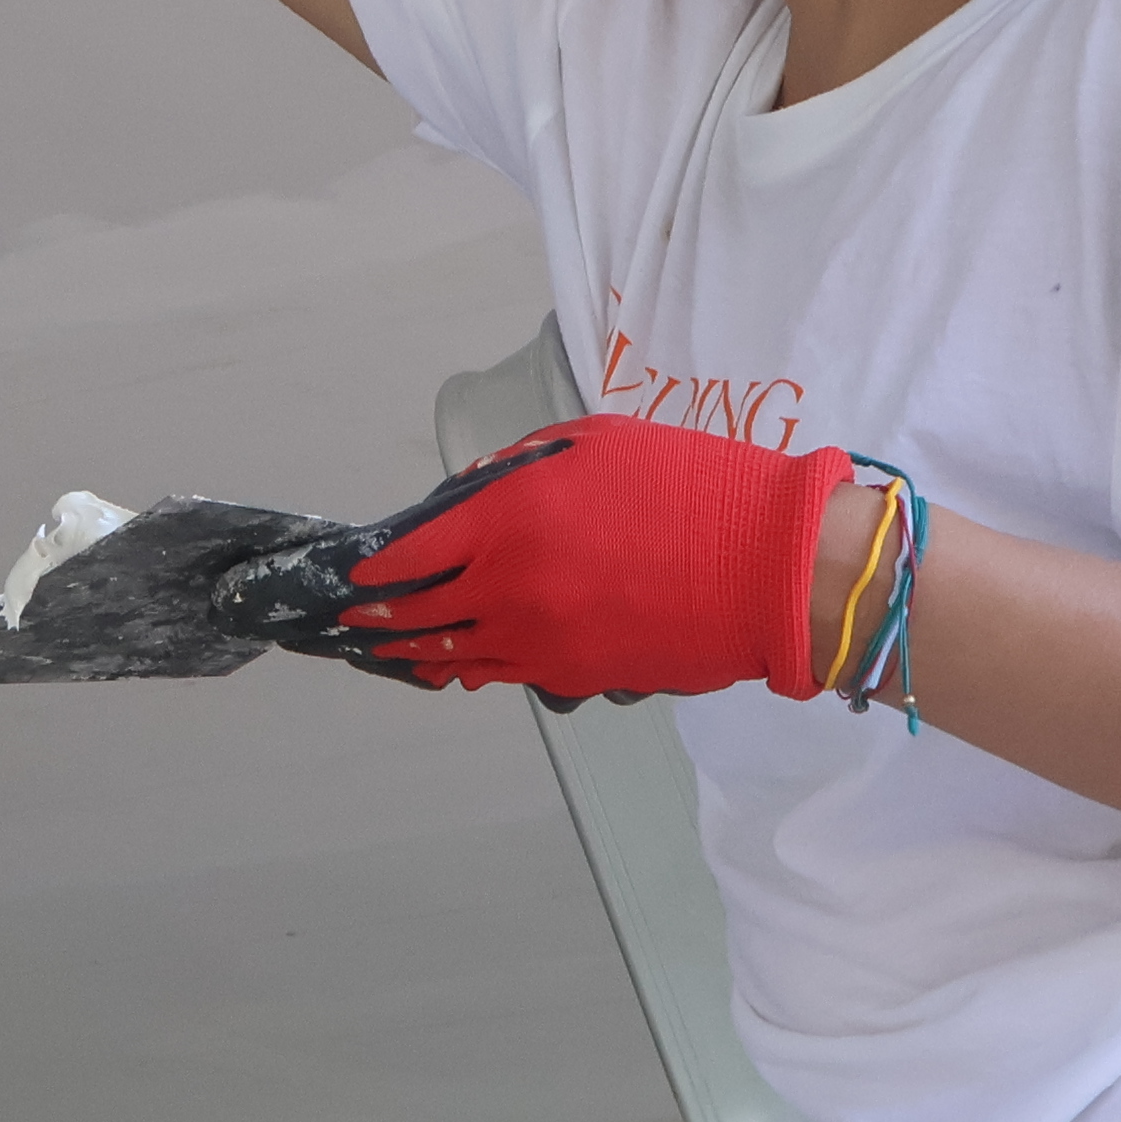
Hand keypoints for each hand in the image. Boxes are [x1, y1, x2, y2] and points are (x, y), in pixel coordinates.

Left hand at [331, 416, 865, 703]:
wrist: (770, 568)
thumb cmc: (691, 487)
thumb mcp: (595, 444)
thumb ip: (519, 469)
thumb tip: (470, 497)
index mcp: (512, 517)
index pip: (414, 553)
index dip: (377, 569)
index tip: (357, 574)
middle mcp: (513, 585)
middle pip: (422, 612)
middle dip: (379, 618)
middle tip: (350, 621)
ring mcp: (544, 640)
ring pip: (457, 653)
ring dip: (416, 651)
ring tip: (389, 649)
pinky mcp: (579, 676)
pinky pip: (506, 676)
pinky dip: (473, 669)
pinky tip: (456, 666)